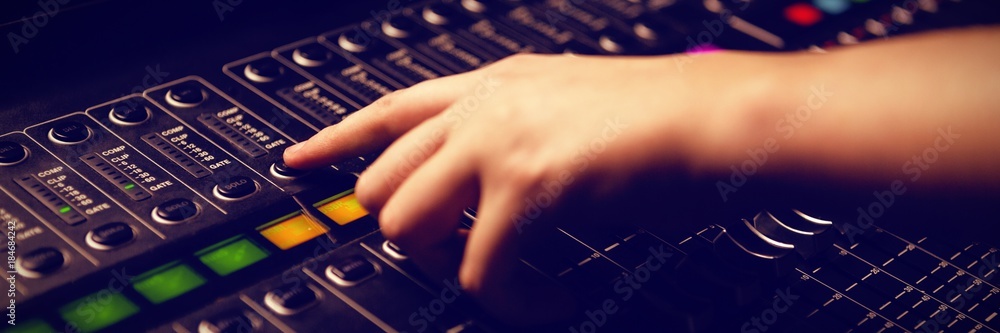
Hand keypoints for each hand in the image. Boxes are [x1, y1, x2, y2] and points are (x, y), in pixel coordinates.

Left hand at [283, 52, 779, 323]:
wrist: (721, 119)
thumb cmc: (665, 122)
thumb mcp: (570, 110)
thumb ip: (517, 138)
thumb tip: (488, 190)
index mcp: (493, 85)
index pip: (389, 110)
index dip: (335, 140)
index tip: (299, 163)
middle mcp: (485, 107)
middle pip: (384, 181)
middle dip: (408, 235)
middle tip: (458, 258)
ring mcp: (500, 142)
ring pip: (405, 225)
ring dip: (444, 267)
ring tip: (502, 276)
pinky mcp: (528, 185)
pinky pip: (478, 270)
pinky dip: (509, 301)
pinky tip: (547, 298)